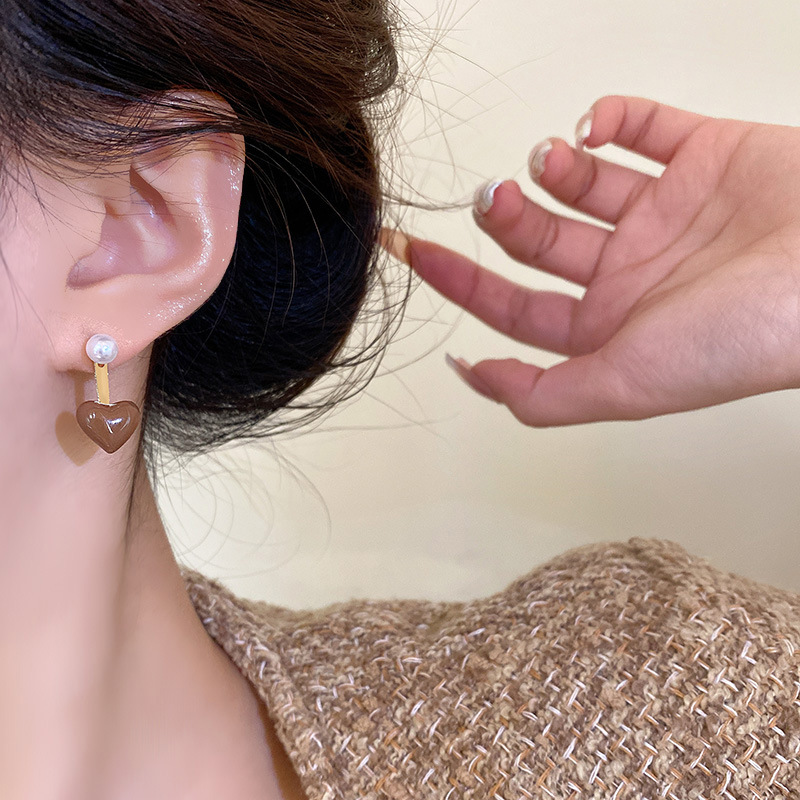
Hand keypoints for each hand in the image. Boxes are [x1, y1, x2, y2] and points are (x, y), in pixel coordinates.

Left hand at [395, 95, 799, 425]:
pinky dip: (610, 117)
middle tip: (492, 196)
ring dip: (549, 168)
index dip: (460, 282)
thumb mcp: (626, 384)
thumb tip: (474, 377)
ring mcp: (668, 213)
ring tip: (547, 162)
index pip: (514, 307)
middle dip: (505, 218)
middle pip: (540, 243)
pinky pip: (643, 126)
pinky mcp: (707, 156)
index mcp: (610, 327)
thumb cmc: (741, 338)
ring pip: (582, 184)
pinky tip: (593, 126)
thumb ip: (545, 395)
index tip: (412, 251)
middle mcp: (632, 273)